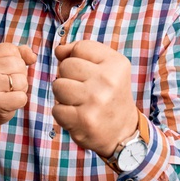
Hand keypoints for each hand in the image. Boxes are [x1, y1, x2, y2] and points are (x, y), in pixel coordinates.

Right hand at [0, 43, 36, 134]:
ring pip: (21, 81)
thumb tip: (33, 57)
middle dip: (20, 75)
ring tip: (8, 93)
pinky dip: (20, 101)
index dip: (16, 60)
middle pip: (18, 64)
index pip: (11, 49)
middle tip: (7, 84)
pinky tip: (9, 102)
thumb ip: (20, 53)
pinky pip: (22, 97)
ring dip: (20, 88)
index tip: (4, 70)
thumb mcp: (3, 63)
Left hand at [52, 40, 138, 156]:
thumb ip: (82, 51)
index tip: (88, 73)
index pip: (79, 48)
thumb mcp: (107, 66)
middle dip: (68, 77)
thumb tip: (59, 50)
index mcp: (116, 63)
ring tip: (79, 102)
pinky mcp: (84, 120)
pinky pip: (56, 109)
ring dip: (63, 96)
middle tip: (84, 90)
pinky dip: (63, 114)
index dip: (77, 59)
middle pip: (65, 66)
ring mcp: (96, 100)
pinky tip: (78, 116)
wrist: (123, 132)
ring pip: (57, 86)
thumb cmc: (109, 94)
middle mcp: (108, 80)